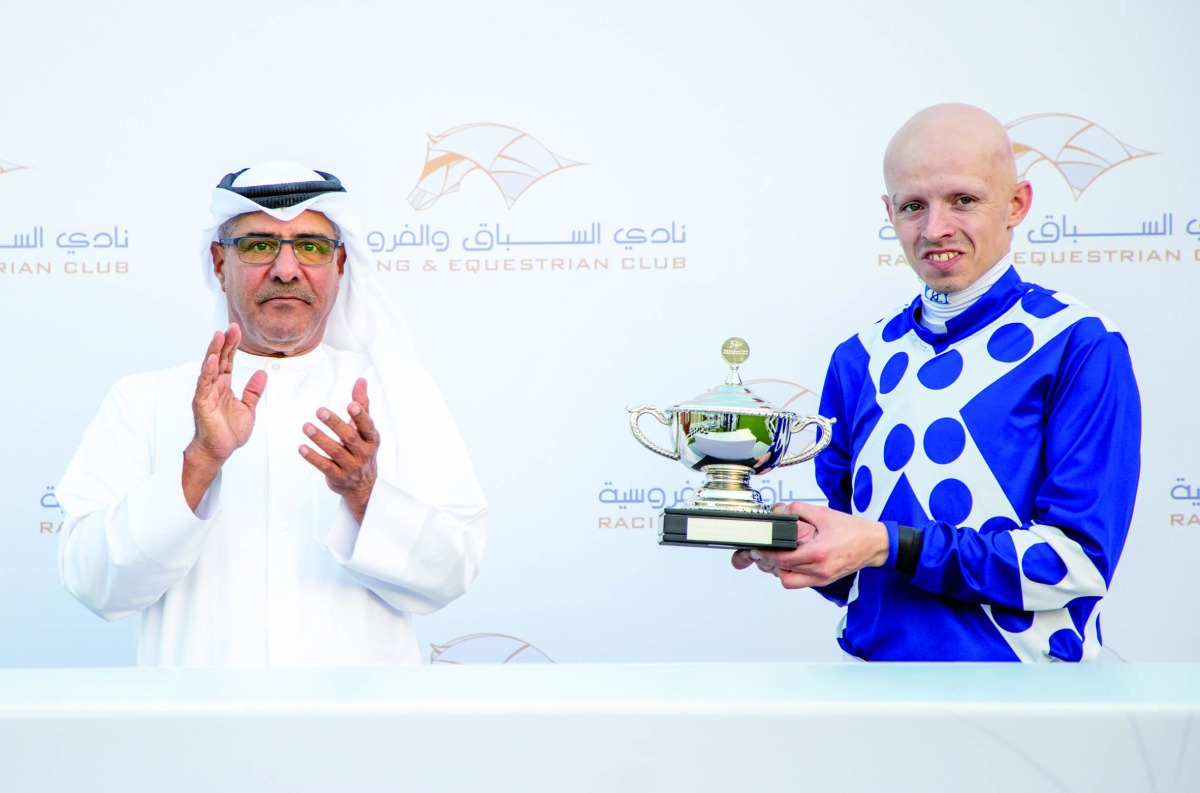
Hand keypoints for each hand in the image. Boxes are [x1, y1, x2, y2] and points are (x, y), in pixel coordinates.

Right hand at [183, 324, 266, 509]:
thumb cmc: (229, 432)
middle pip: (219, 359)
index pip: (228, 361)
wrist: (220, 451)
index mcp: (224, 386)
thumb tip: (262, 374)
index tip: (237, 330)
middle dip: (225, 342)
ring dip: (214, 351)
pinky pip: (204, 384)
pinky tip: (212, 359)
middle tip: (231, 326)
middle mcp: (213, 386)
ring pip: (210, 368)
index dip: (232, 345)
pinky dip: (208, 371)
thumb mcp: (248, 408)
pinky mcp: (202, 403)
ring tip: (218, 335)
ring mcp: (206, 394)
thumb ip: (253, 391)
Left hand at [300, 378, 378, 522]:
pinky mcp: (337, 477)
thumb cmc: (362, 449)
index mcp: (371, 439)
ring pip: (335, 451)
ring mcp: (350, 466)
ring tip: (306, 427)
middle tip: (320, 411)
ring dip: (320, 438)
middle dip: (334, 424)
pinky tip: (302, 448)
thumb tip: (361, 381)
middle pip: (349, 437)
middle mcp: (363, 453)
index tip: (351, 404)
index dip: (360, 416)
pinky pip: (324, 466)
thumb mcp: (365, 429)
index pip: (367, 426)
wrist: (363, 486)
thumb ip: (362, 405)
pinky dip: (313, 457)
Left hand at [731, 501, 888, 588]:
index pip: (784, 559)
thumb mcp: (825, 514)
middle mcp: (820, 570)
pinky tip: (791, 561)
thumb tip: (783, 510)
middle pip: (783, 574)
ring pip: (790, 582)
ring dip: (780, 571)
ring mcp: (822, 578)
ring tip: (777, 556)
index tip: (759, 547)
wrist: (875, 545)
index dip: (767, 554)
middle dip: (769, 563)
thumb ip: (801, 510)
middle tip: (764, 551)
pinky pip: (801, 582)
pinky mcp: (824, 581)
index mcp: (819, 553)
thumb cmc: (854, 531)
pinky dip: (792, 573)